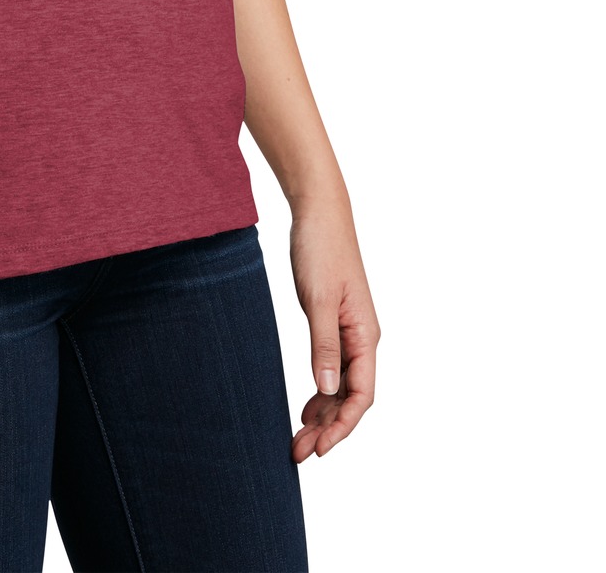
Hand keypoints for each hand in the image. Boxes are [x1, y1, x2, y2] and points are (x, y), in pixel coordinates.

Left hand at [288, 202, 379, 461]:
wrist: (318, 211)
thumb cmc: (321, 249)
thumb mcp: (318, 299)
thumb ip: (323, 345)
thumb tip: (325, 390)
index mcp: (366, 335)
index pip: (361, 396)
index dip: (342, 427)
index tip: (319, 450)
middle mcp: (363, 338)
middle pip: (351, 397)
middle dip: (329, 428)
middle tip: (298, 453)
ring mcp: (350, 331)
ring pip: (341, 386)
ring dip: (323, 413)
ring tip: (298, 438)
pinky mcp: (335, 321)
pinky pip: (332, 367)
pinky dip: (320, 390)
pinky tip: (305, 406)